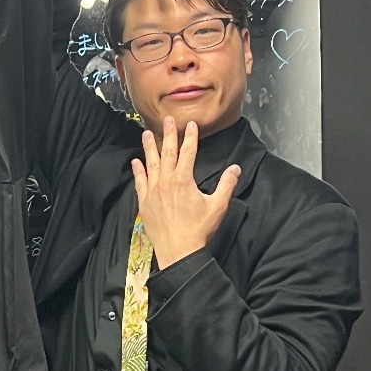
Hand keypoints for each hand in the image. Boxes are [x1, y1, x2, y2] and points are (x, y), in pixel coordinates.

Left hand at [132, 118, 239, 268]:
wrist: (179, 251)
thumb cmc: (199, 230)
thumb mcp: (218, 206)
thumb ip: (226, 185)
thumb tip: (235, 168)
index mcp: (184, 180)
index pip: (188, 152)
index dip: (190, 137)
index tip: (191, 125)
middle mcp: (166, 181)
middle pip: (167, 153)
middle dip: (168, 135)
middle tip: (167, 120)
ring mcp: (153, 191)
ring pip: (151, 164)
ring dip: (149, 147)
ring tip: (147, 133)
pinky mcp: (145, 203)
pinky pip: (140, 182)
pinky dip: (138, 171)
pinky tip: (136, 161)